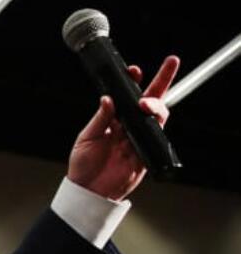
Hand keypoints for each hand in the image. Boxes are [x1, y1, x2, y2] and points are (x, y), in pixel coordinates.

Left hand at [67, 55, 178, 200]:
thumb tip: (107, 99)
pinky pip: (156, 135)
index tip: (134, 70)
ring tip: (145, 103)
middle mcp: (128, 126)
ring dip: (155, 104)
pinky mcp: (146, 152)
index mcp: (113, 119)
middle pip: (150, 99)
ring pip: (157, 114)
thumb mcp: (87, 137)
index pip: (127, 96)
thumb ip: (100, 119)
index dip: (133, 81)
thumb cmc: (83, 165)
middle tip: (171, 63)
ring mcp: (139, 137)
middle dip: (162, 80)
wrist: (89, 191)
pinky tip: (147, 118)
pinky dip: (154, 125)